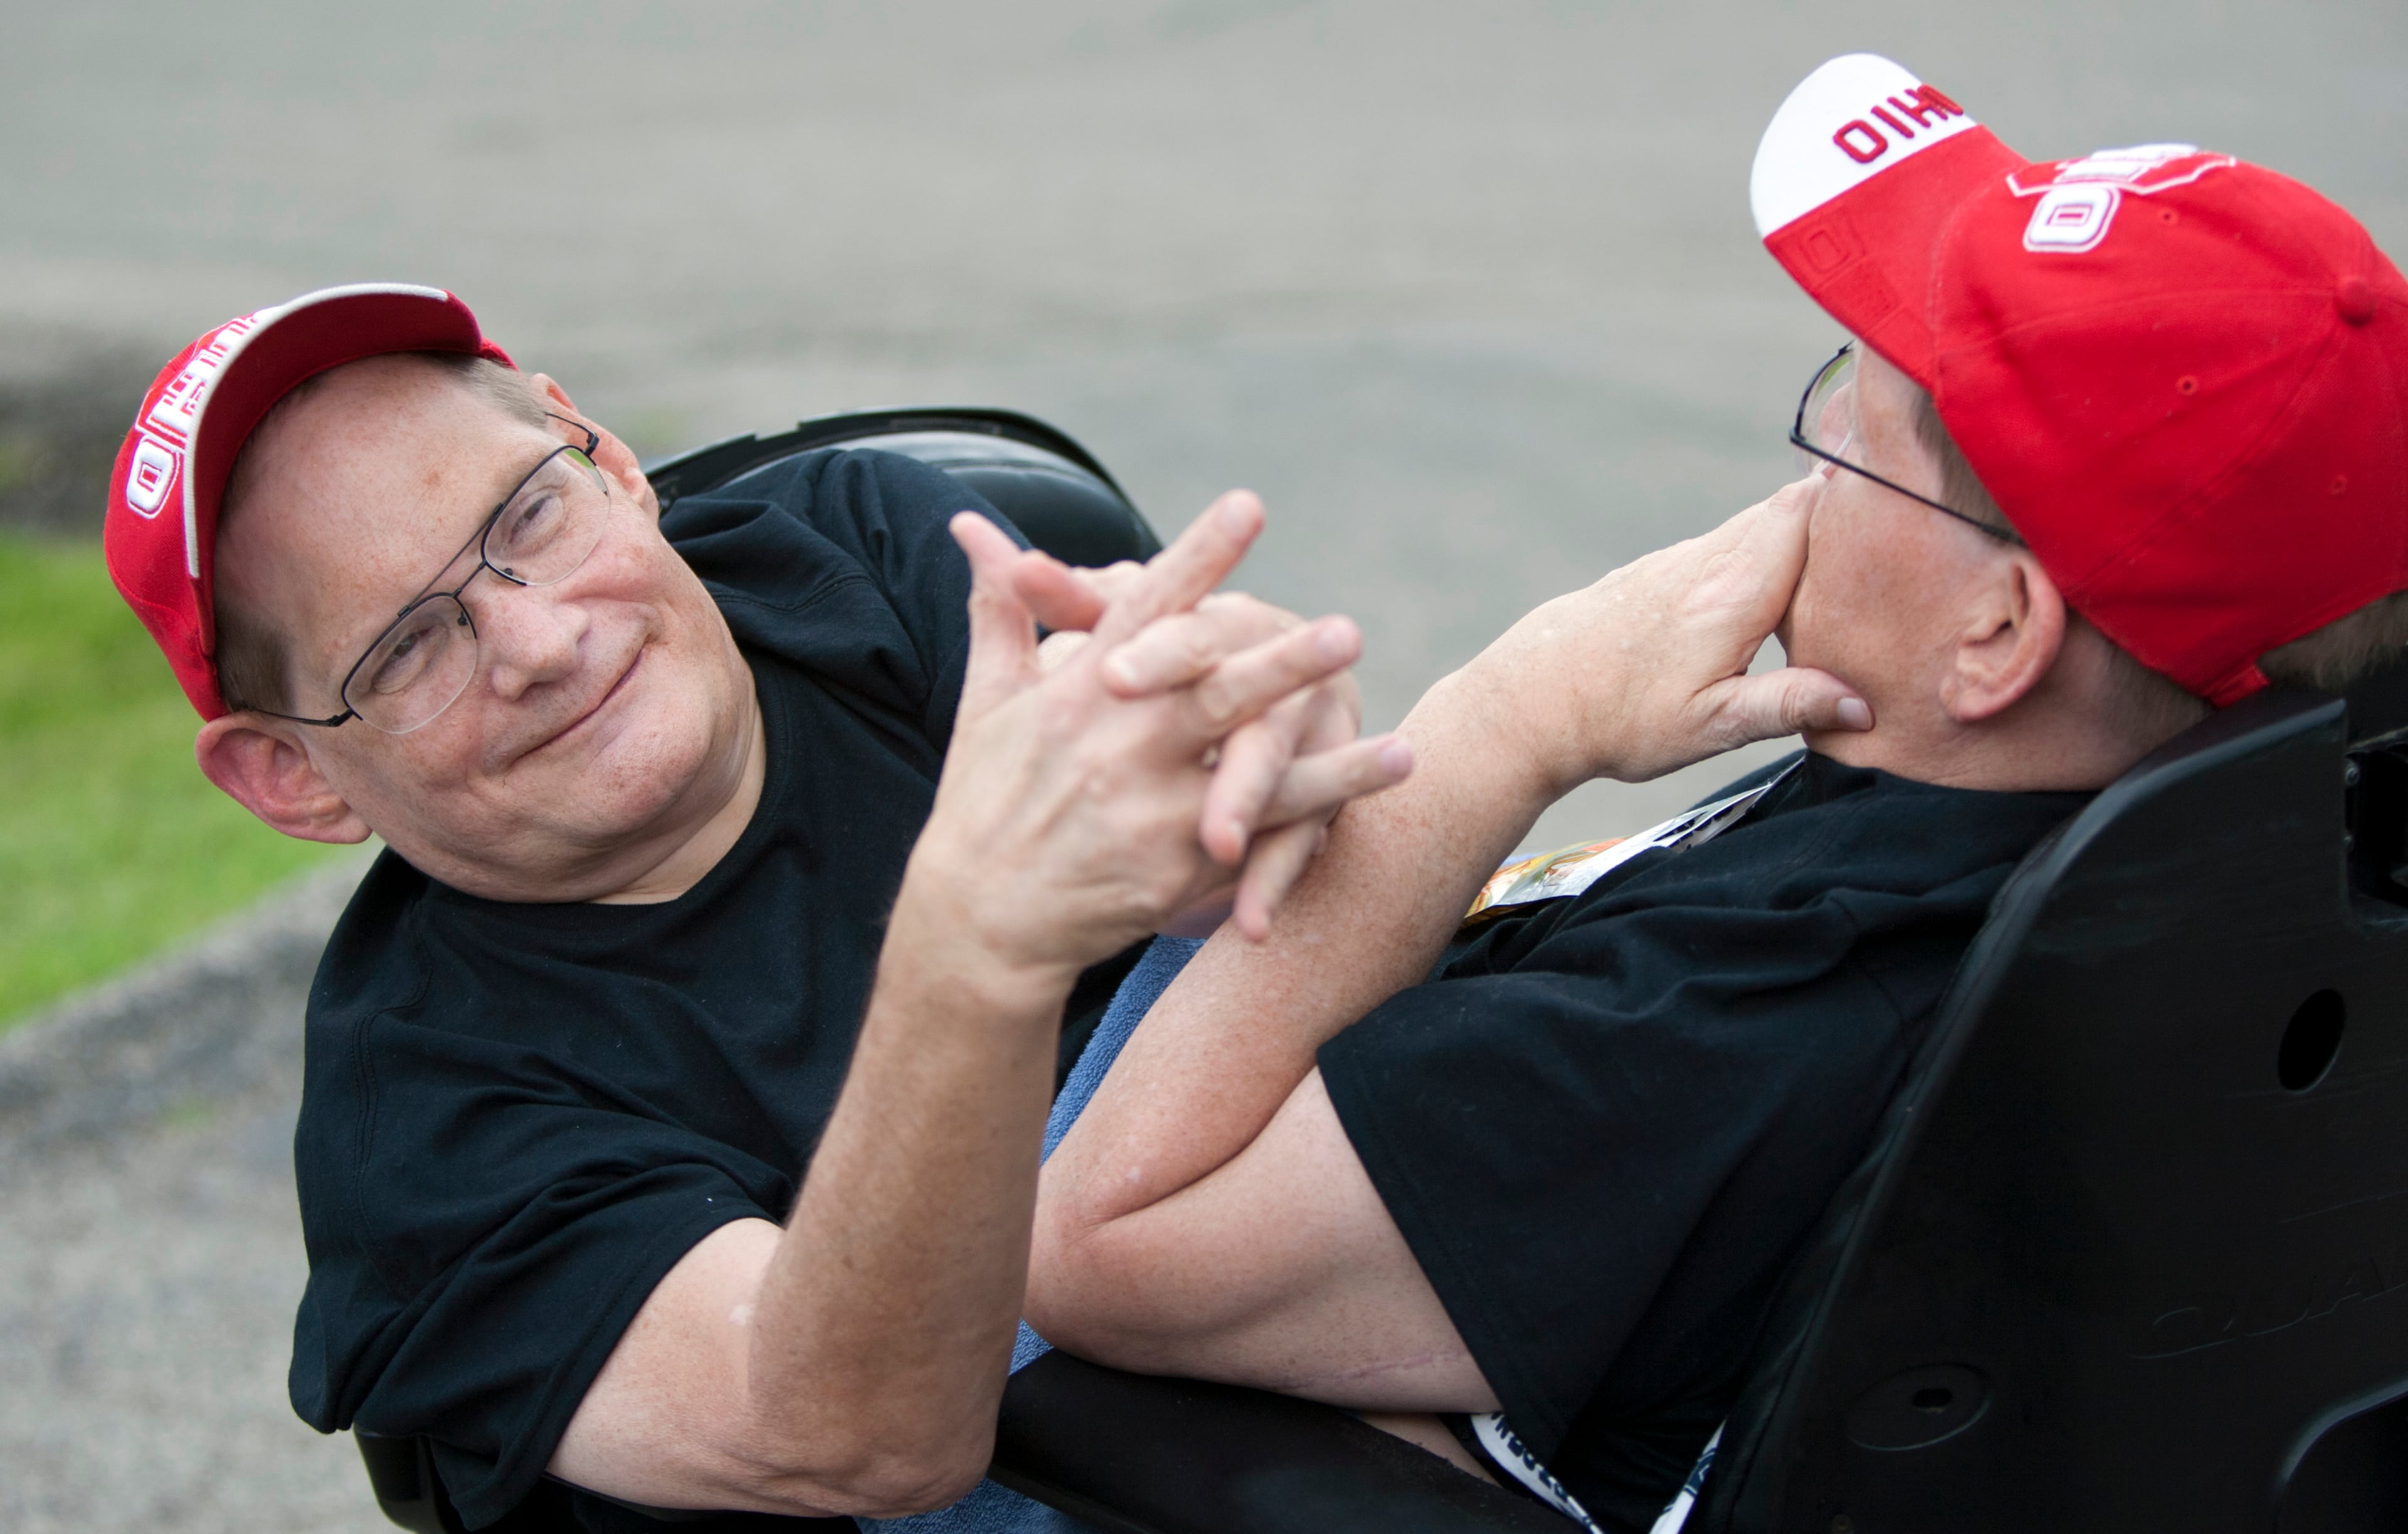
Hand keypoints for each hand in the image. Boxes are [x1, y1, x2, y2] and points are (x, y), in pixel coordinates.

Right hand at [910, 498, 1407, 987]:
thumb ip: (1001, 611)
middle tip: (1347, 633)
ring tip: (1401, 742)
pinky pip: (1262, 838)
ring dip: (1332, 761)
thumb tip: (975, 528)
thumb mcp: (984, 702)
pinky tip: (1388, 782)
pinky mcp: (1171, 868)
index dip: (1198, 558)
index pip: (1144, 611)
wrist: (978, 920)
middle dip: (1281, 663)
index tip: (1249, 506)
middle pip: (1211, 694)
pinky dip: (1324, 815)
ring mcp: (1147, 812)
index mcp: (1074, 692)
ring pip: (1254, 776)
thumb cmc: (984, 800)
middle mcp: (1114, 747)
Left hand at [1467, 478, 1871, 795]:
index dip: (1855, 497)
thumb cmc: (1618, 720)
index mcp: (1734, 591)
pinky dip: (1761, 553)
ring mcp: (1680, 562)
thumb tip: (1863, 705)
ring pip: (1757, 526)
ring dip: (1801, 535)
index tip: (1903, 500)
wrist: (1528, 703)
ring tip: (1848, 563)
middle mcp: (1709, 561)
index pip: (1807, 511)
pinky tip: (1776, 588)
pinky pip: (1726, 546)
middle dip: (1840, 512)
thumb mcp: (1711, 726)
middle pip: (1790, 509)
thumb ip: (1788, 705)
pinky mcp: (1658, 573)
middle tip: (1894, 531)